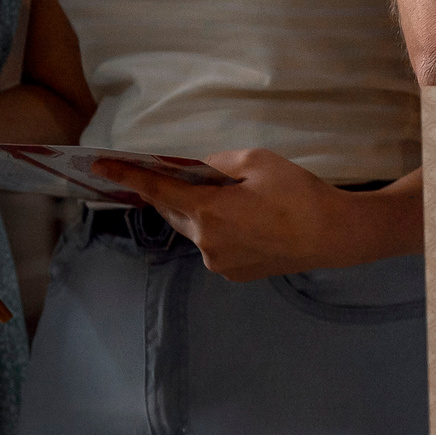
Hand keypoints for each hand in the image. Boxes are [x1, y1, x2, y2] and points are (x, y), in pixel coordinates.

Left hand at [93, 149, 403, 282]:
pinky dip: (217, 229)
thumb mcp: (258, 161)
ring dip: (198, 212)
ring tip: (226, 198)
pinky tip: (245, 220)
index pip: (157, 190)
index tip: (100, 167)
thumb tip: (199, 172)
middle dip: (170, 193)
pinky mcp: (234, 273)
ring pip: (193, 230)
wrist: (335, 235)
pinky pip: (213, 245)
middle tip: (178, 176)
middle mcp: (205, 243)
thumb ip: (218, 164)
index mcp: (208, 213)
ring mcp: (219, 262)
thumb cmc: (300, 194)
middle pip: (173, 212)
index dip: (127, 176)